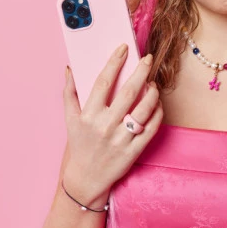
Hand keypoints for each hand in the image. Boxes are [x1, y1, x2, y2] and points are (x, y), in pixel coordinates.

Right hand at [61, 44, 163, 204]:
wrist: (86, 179)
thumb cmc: (80, 145)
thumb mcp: (69, 120)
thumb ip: (69, 93)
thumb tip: (70, 69)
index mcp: (88, 116)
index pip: (103, 82)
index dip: (114, 62)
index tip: (123, 48)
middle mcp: (105, 126)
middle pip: (128, 92)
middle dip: (140, 71)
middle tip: (147, 58)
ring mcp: (121, 139)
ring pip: (144, 108)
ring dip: (152, 91)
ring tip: (153, 82)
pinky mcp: (134, 151)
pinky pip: (152, 127)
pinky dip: (157, 112)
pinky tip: (156, 102)